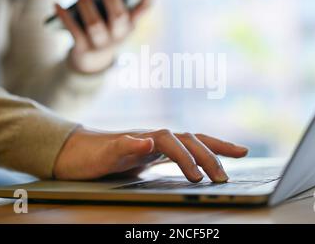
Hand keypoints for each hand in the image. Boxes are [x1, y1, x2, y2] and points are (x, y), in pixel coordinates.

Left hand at [53, 128, 248, 182]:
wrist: (75, 151)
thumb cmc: (88, 154)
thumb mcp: (101, 154)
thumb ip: (123, 146)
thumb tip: (148, 141)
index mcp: (145, 137)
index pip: (173, 143)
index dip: (187, 159)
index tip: (197, 178)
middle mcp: (155, 137)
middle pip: (190, 140)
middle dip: (210, 156)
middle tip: (225, 177)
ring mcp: (157, 144)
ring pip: (193, 142)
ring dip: (215, 149)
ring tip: (239, 154)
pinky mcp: (156, 153)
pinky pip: (186, 151)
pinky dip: (202, 153)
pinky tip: (210, 160)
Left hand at [55, 0, 155, 73]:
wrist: (93, 61)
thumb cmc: (104, 29)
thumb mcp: (112, 17)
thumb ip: (111, 1)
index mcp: (131, 24)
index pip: (145, 7)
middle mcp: (120, 35)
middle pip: (118, 15)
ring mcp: (103, 44)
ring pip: (94, 23)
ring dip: (84, 0)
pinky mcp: (85, 49)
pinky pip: (74, 31)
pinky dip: (64, 17)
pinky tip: (57, 4)